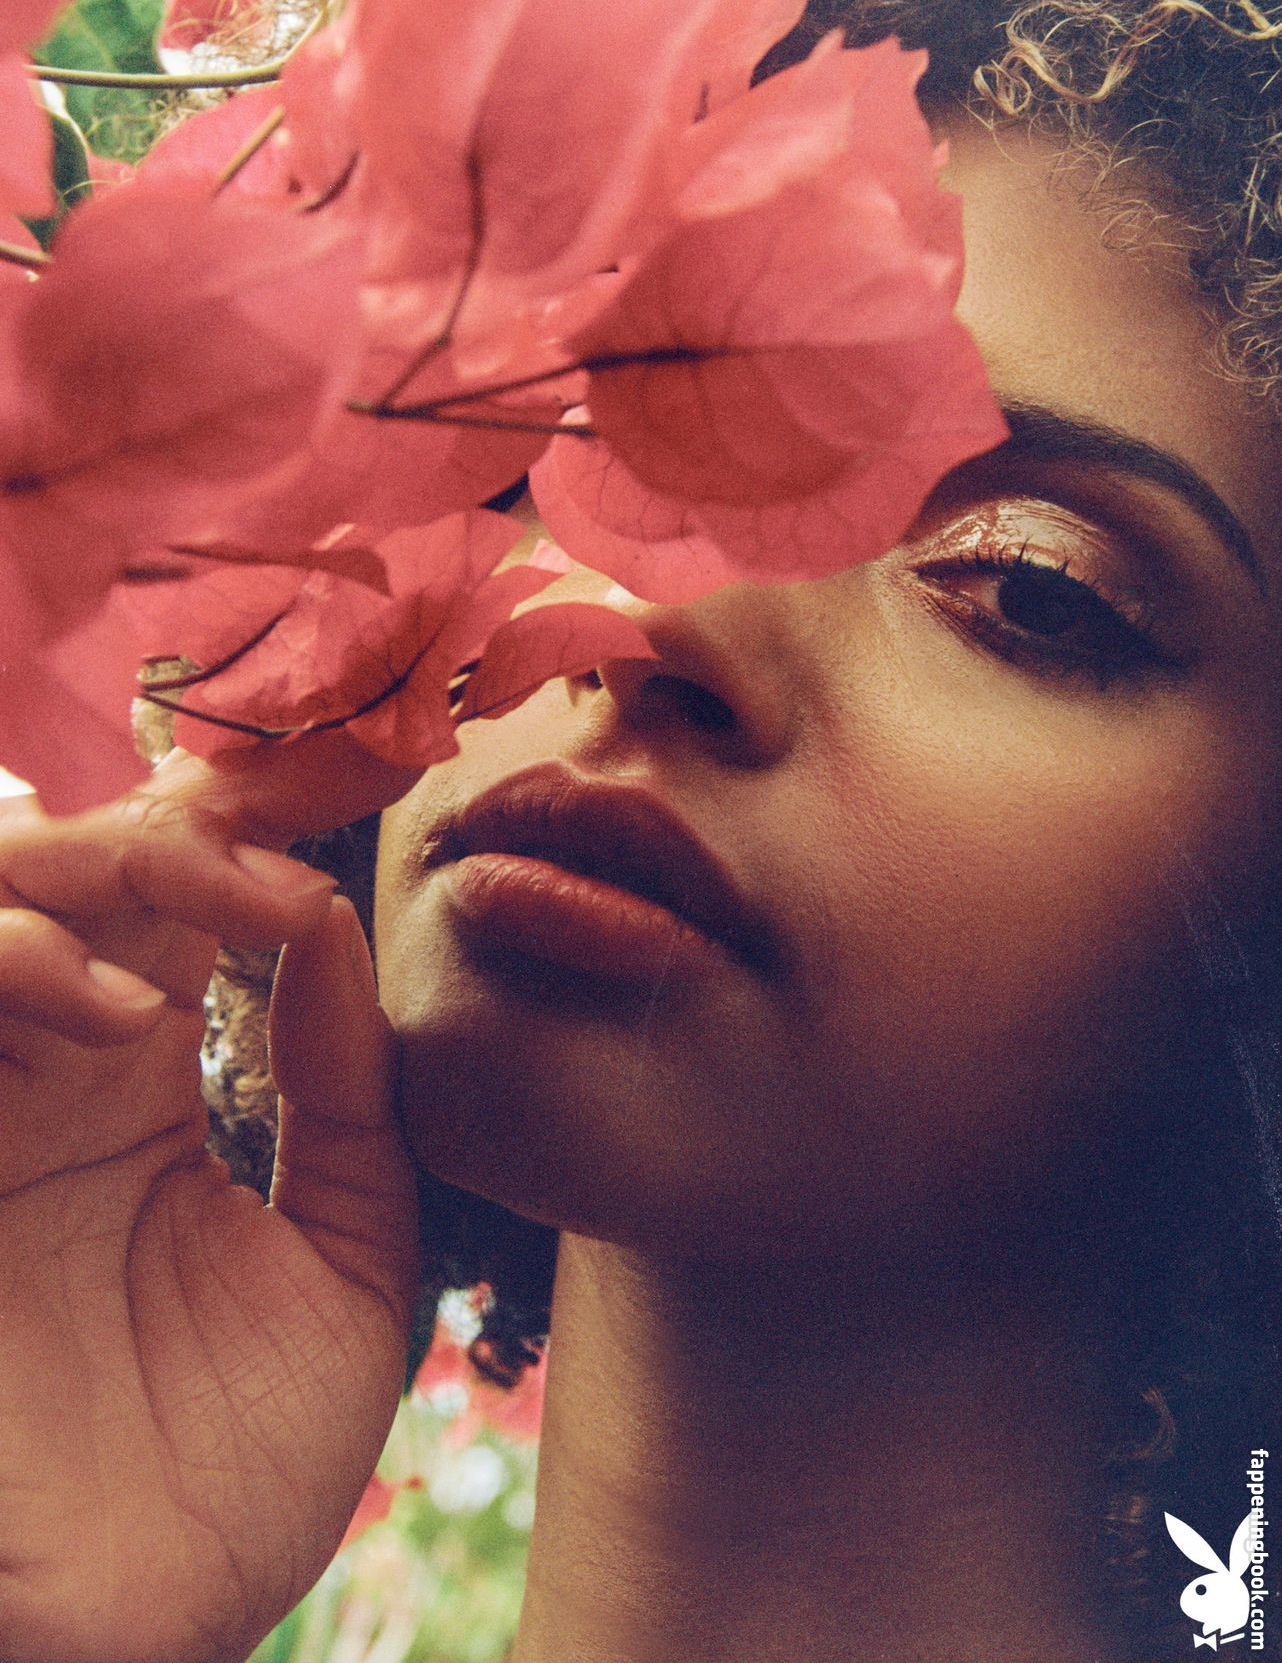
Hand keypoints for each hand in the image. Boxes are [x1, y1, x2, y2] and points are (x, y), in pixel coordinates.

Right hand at [0, 752, 420, 1662]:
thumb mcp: (346, 1262)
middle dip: (196, 817)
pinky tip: (109, 1010)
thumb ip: (346, 1097)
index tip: (378, 749)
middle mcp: (49, 1068)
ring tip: (210, 927)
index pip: (193, 899)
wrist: (134, 1633)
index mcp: (142, 1081)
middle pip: (94, 861)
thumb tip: (336, 926)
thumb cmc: (233, 1466)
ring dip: (98, 876)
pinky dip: (16, 962)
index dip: (266, 817)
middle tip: (302, 817)